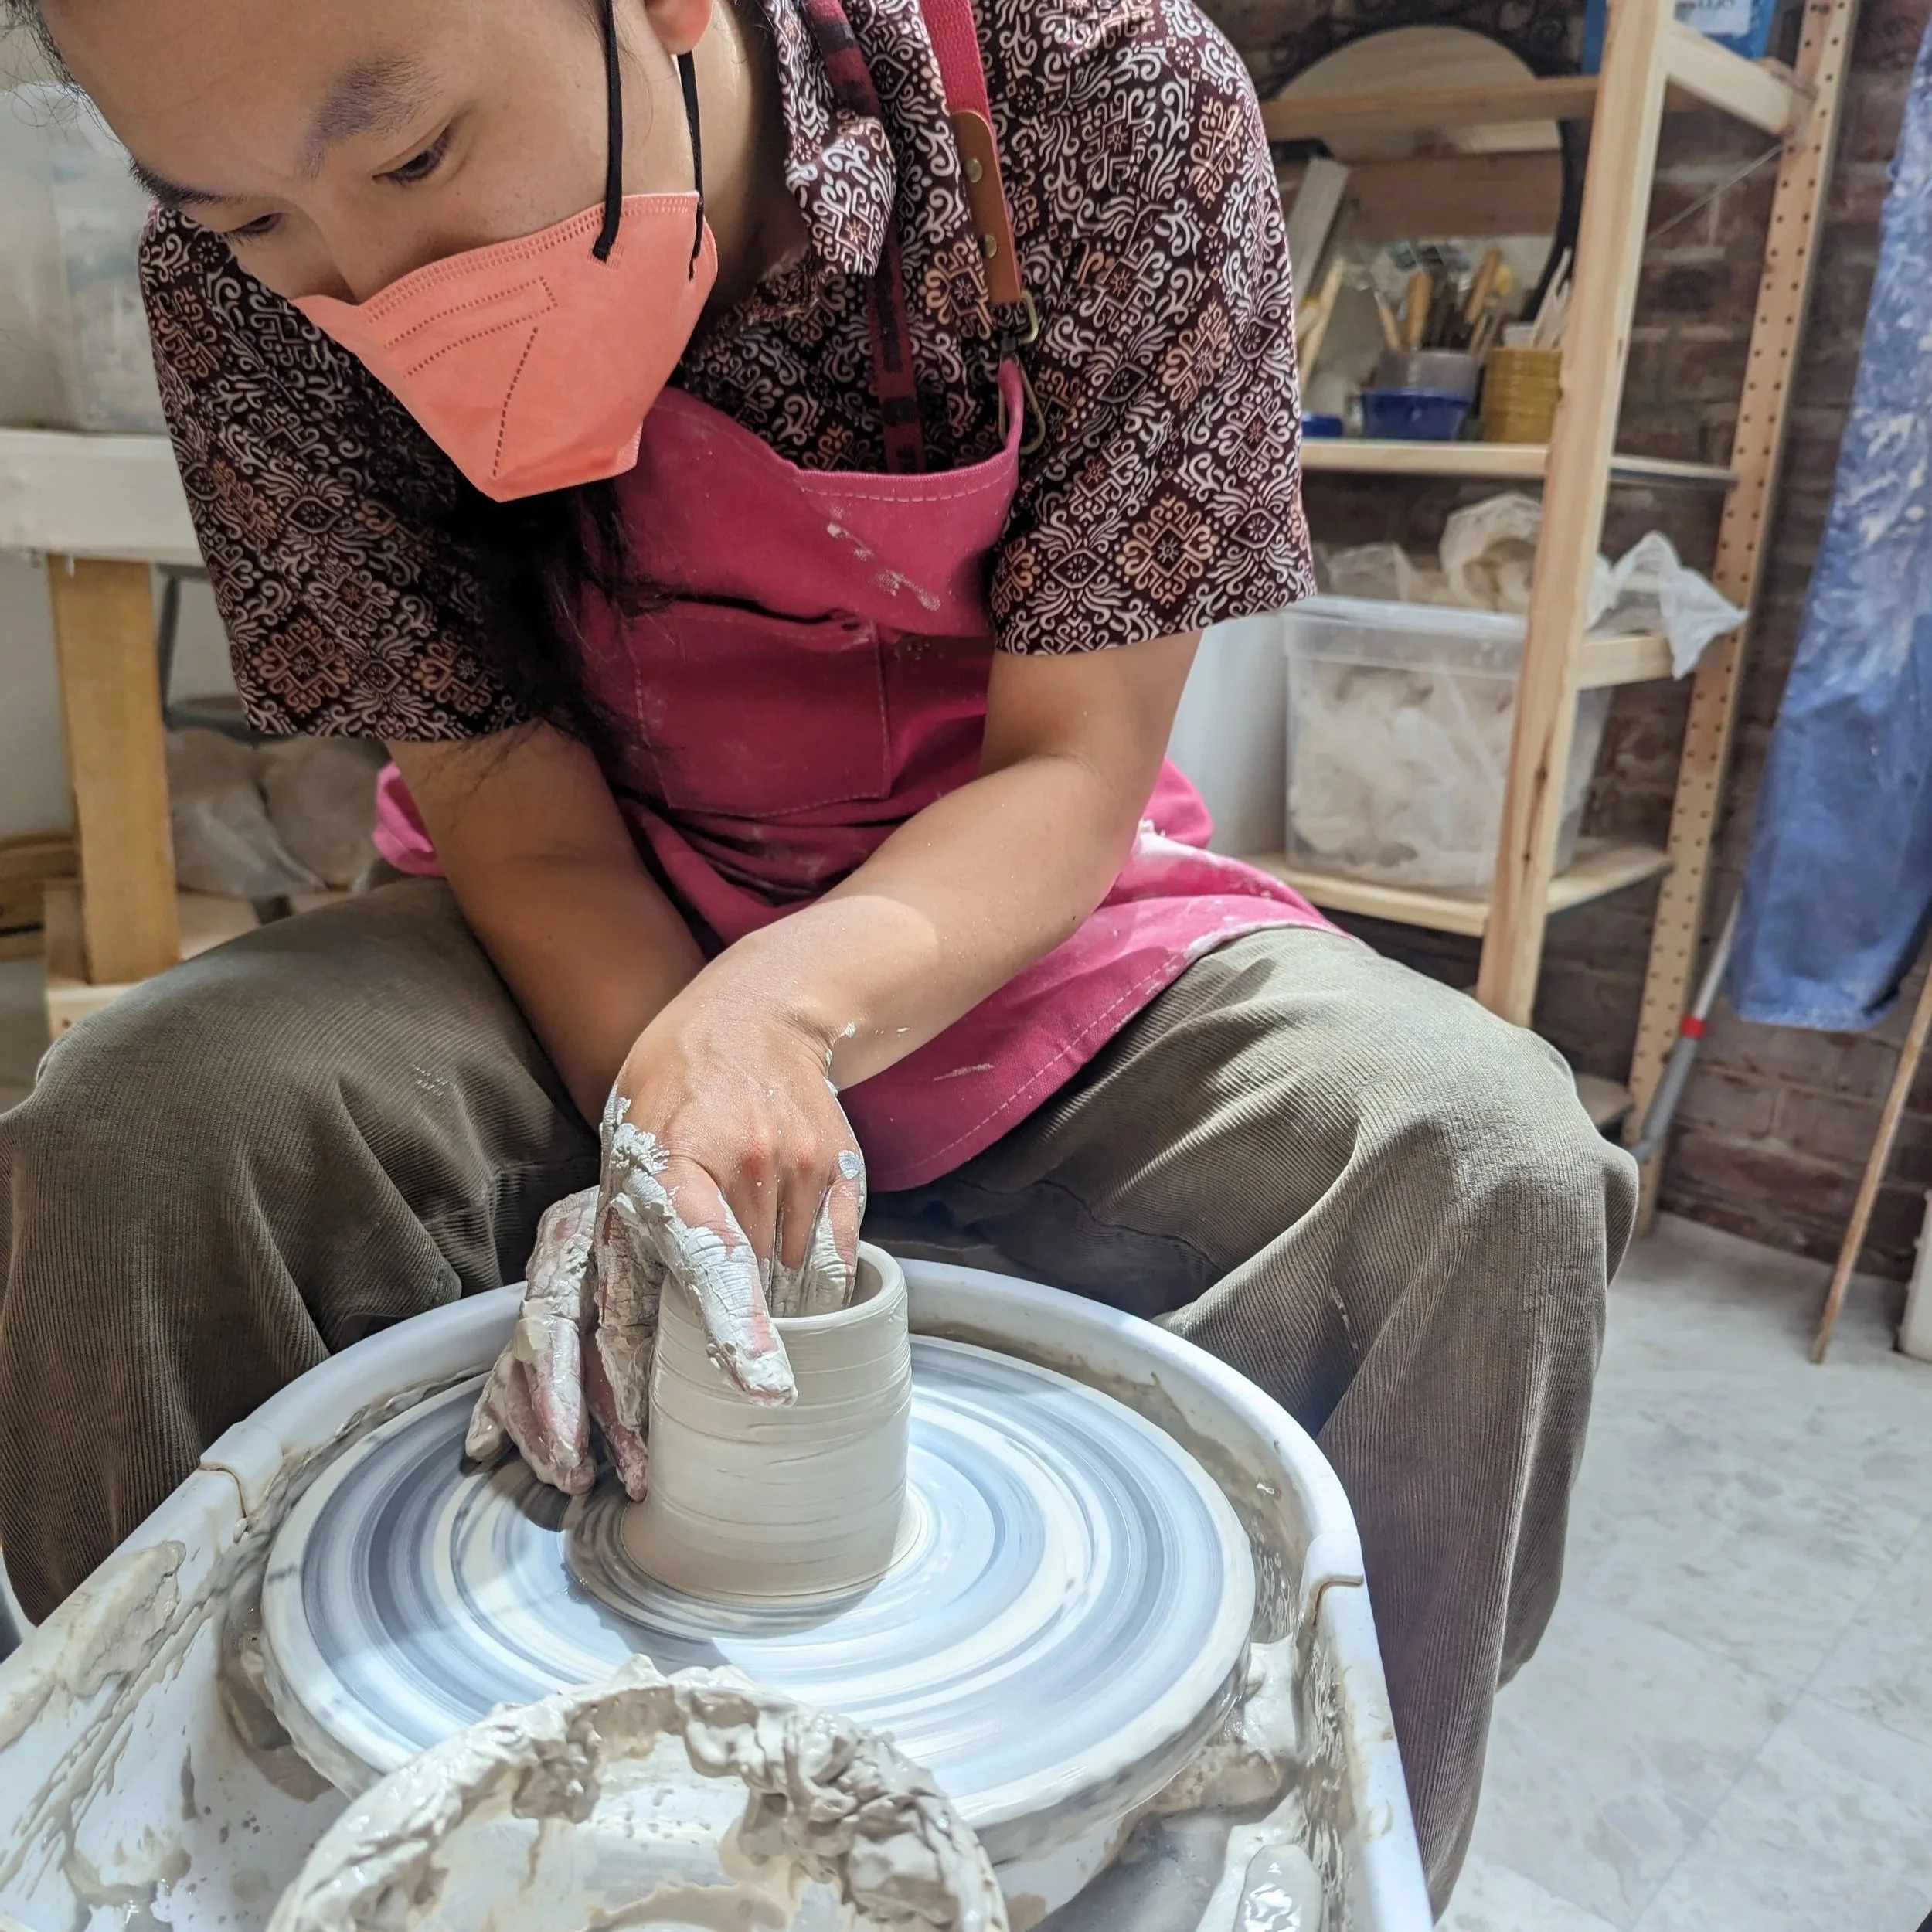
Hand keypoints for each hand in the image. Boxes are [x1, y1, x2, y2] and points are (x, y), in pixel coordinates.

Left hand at [466, 989, 865, 1497]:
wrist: (754, 1015)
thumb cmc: (671, 1091)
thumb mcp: (626, 1156)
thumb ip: (629, 1244)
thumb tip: (627, 1354)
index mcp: (679, 1162)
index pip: (715, 1262)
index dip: (739, 1331)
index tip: (766, 1386)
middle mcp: (748, 1160)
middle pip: (752, 1280)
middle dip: (730, 1298)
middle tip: (709, 1254)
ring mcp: (803, 1160)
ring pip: (795, 1270)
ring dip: (771, 1277)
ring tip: (745, 1220)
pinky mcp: (843, 1162)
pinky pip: (837, 1249)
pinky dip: (812, 1263)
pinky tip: (786, 1229)